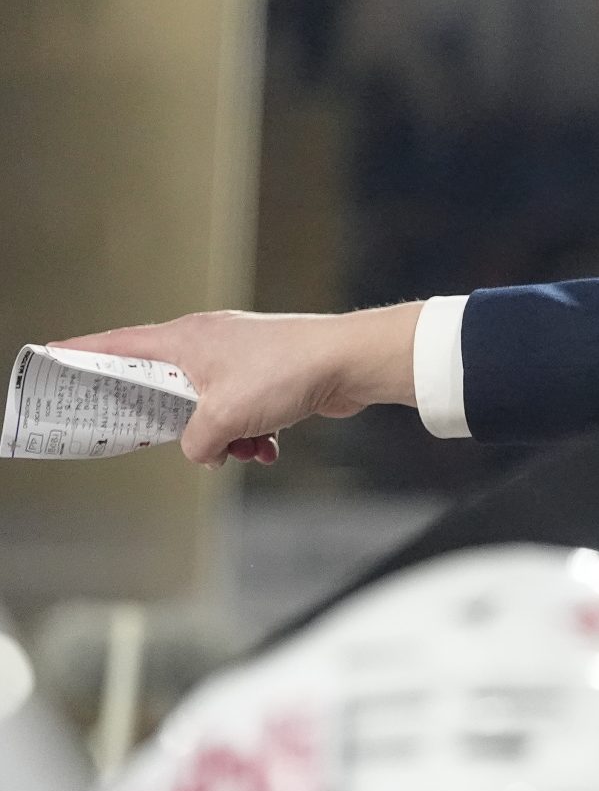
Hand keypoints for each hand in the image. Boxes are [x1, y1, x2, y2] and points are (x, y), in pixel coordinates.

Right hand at [51, 304, 422, 467]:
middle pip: (166, 385)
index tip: (56, 356)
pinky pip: (245, 414)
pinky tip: (269, 447)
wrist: (350, 362)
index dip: (86, 352)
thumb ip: (195, 441)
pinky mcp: (270, 377)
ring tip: (247, 446)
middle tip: (163, 438)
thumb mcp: (223, 416)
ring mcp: (241, 359)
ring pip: (211, 409)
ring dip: (225, 437)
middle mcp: (209, 343)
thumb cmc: (286, 372)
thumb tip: (199, 451)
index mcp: (185, 340)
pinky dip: (253, 434)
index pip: (120, 344)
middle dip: (173, 421)